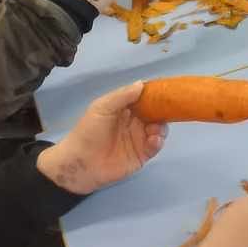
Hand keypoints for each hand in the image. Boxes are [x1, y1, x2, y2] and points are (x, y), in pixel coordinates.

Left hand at [38, 82, 165, 195]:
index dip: (154, 95)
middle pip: (155, 114)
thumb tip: (142, 84)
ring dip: (161, 127)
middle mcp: (134, 123)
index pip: (144, 99)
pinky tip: (154, 140)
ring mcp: (139, 139)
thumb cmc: (89, 132)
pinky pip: (155, 146)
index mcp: (124, 110)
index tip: (165, 91)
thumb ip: (122, 95)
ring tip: (156, 129)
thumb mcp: (102, 107)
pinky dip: (158, 141)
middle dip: (162, 111)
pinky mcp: (141, 155)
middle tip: (167, 111)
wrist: (80, 163)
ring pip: (158, 129)